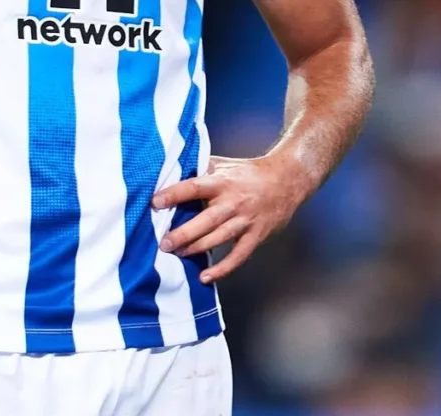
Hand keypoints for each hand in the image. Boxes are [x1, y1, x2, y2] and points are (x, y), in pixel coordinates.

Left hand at [151, 154, 308, 283]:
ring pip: (218, 238)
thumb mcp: (223, 164)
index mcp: (222, 181)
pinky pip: (238, 256)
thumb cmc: (248, 172)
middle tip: (164, 243)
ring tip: (177, 254)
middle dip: (183, 233)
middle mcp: (233, 202)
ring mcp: (245, 221)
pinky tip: (206, 277)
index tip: (155, 202)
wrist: (285, 181)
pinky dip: (223, 269)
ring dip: (196, 249)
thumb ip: (200, 169)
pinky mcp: (256, 236)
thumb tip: (172, 170)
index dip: (174, 194)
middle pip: (205, 220)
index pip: (194, 187)